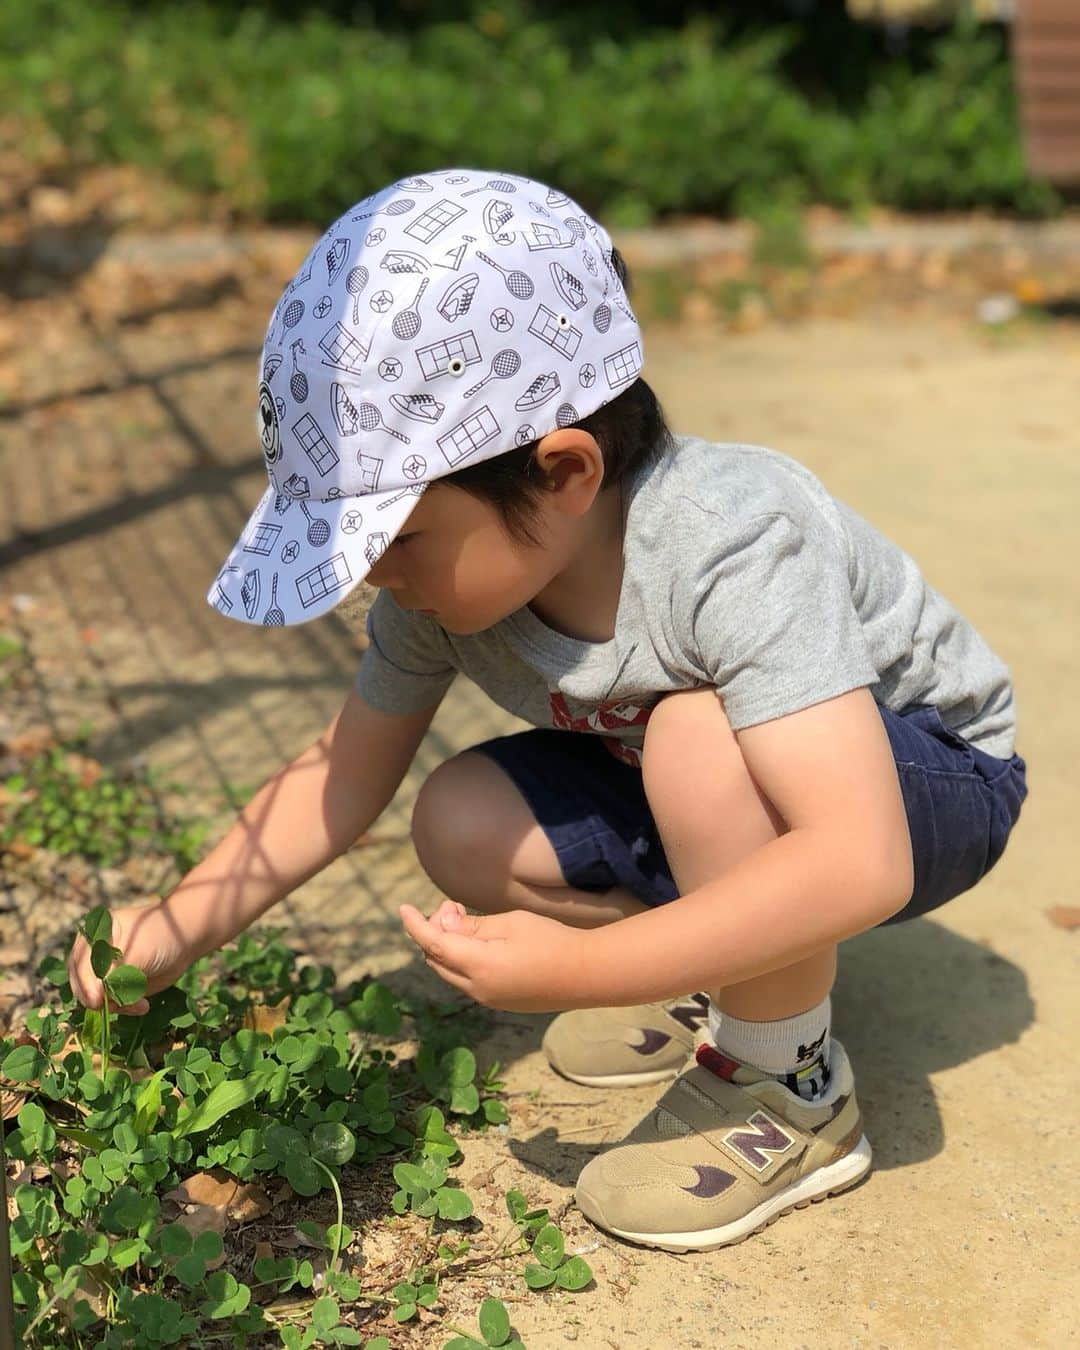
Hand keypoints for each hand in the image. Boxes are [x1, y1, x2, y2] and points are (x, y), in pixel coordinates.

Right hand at [67, 901, 198, 1014]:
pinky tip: (143, 1005)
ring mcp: (102, 971)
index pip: (80, 965)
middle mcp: (91, 954)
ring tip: (140, 1002)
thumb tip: (93, 998)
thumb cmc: (160, 938)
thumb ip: (114, 975)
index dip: (86, 983)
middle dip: (101, 998)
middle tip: (123, 1004)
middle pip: (82, 984)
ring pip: (94, 998)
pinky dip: (125, 1007)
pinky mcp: (114, 986)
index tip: (96, 1000)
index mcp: (93, 936)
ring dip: (116, 1005)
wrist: (184, 941)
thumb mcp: (136, 953)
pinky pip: (111, 1004)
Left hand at [399, 900, 591, 1011]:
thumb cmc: (551, 941)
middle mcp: (477, 989)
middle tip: (454, 907)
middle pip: (436, 960)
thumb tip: (442, 924)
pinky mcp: (500, 1003)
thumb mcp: (511, 924)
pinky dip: (461, 961)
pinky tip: (479, 943)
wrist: (586, 976)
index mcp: (479, 966)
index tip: (402, 908)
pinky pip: (467, 981)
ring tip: (466, 921)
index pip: (433, 943)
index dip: (415, 925)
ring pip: (449, 972)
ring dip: (447, 947)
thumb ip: (473, 926)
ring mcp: (488, 1000)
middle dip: (434, 932)